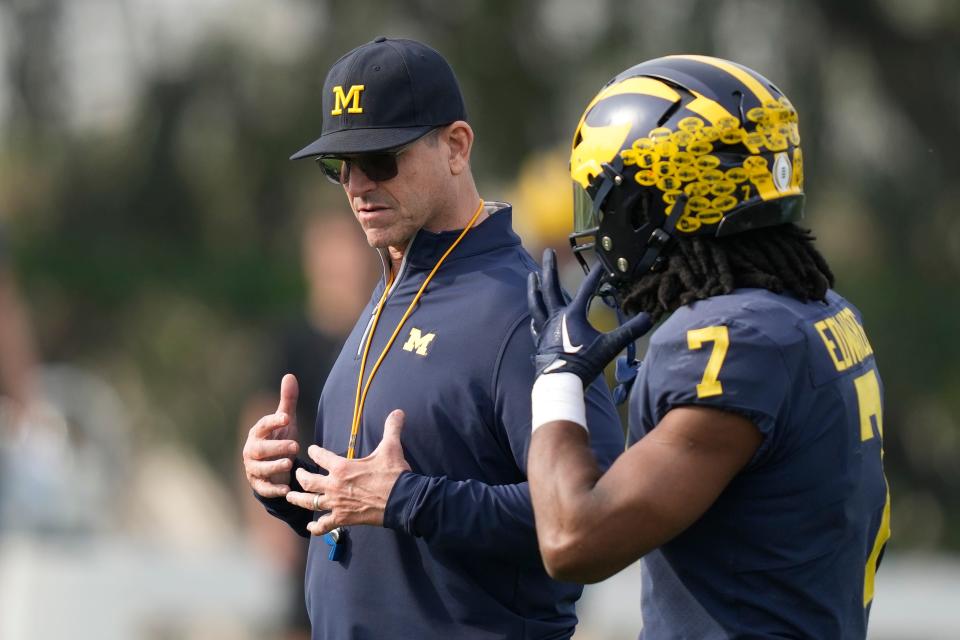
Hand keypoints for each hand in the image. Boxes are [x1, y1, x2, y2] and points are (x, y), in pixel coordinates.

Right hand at [242, 374, 299, 497]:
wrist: (272, 466)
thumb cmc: (278, 439)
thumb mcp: (285, 421)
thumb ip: (287, 401)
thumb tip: (289, 375)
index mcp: (258, 433)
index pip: (262, 425)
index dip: (273, 421)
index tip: (287, 418)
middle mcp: (252, 450)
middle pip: (259, 449)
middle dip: (276, 447)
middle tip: (295, 445)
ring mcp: (254, 468)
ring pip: (259, 469)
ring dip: (273, 466)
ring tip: (289, 464)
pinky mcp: (259, 484)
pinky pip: (264, 488)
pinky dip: (274, 489)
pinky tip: (287, 489)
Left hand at [286, 409, 411, 535]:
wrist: (402, 500)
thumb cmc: (394, 474)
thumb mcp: (391, 447)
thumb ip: (391, 428)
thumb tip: (398, 411)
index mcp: (342, 467)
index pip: (320, 456)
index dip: (314, 451)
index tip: (311, 449)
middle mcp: (334, 485)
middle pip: (308, 481)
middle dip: (300, 476)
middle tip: (298, 473)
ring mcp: (337, 504)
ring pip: (310, 502)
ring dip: (298, 499)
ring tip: (290, 496)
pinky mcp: (343, 518)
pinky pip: (324, 525)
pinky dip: (316, 527)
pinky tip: (311, 527)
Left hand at [528, 249, 651, 384]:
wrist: (561, 384)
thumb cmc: (585, 364)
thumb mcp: (610, 346)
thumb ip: (630, 331)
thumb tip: (649, 318)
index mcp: (573, 315)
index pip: (586, 290)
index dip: (595, 277)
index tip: (600, 265)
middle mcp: (556, 317)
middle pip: (551, 287)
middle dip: (549, 268)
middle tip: (547, 252)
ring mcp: (546, 328)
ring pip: (537, 302)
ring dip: (534, 287)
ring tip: (532, 275)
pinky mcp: (540, 340)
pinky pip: (536, 322)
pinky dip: (535, 314)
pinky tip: (534, 313)